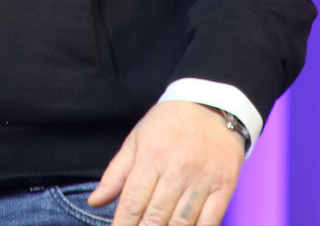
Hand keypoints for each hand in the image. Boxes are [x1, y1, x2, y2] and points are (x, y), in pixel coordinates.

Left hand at [86, 101, 244, 225]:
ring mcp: (203, 180)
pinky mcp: (224, 187)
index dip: (122, 225)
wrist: (212, 106)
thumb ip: (116, 174)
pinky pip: (210, 221)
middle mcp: (177, 170)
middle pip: (155, 217)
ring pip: (181, 223)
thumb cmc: (169, 124)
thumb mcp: (137, 140)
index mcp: (152, 157)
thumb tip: (95, 201)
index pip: (132, 203)